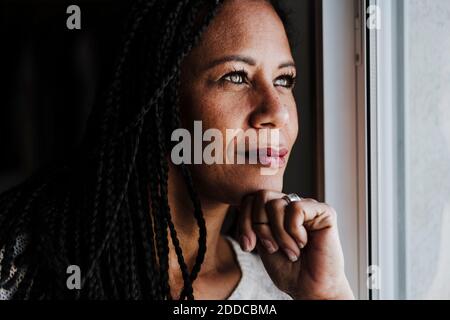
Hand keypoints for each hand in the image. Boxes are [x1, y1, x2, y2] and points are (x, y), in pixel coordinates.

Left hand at [237, 190, 353, 299]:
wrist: (309, 289)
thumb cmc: (288, 269)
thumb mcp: (261, 242)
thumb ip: (254, 220)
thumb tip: (241, 203)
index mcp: (276, 211)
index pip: (250, 198)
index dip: (244, 221)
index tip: (248, 246)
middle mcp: (292, 204)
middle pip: (261, 195)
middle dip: (260, 226)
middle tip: (272, 248)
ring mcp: (308, 206)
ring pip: (276, 204)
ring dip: (278, 234)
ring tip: (291, 251)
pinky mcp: (324, 211)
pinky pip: (296, 208)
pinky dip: (294, 231)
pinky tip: (303, 243)